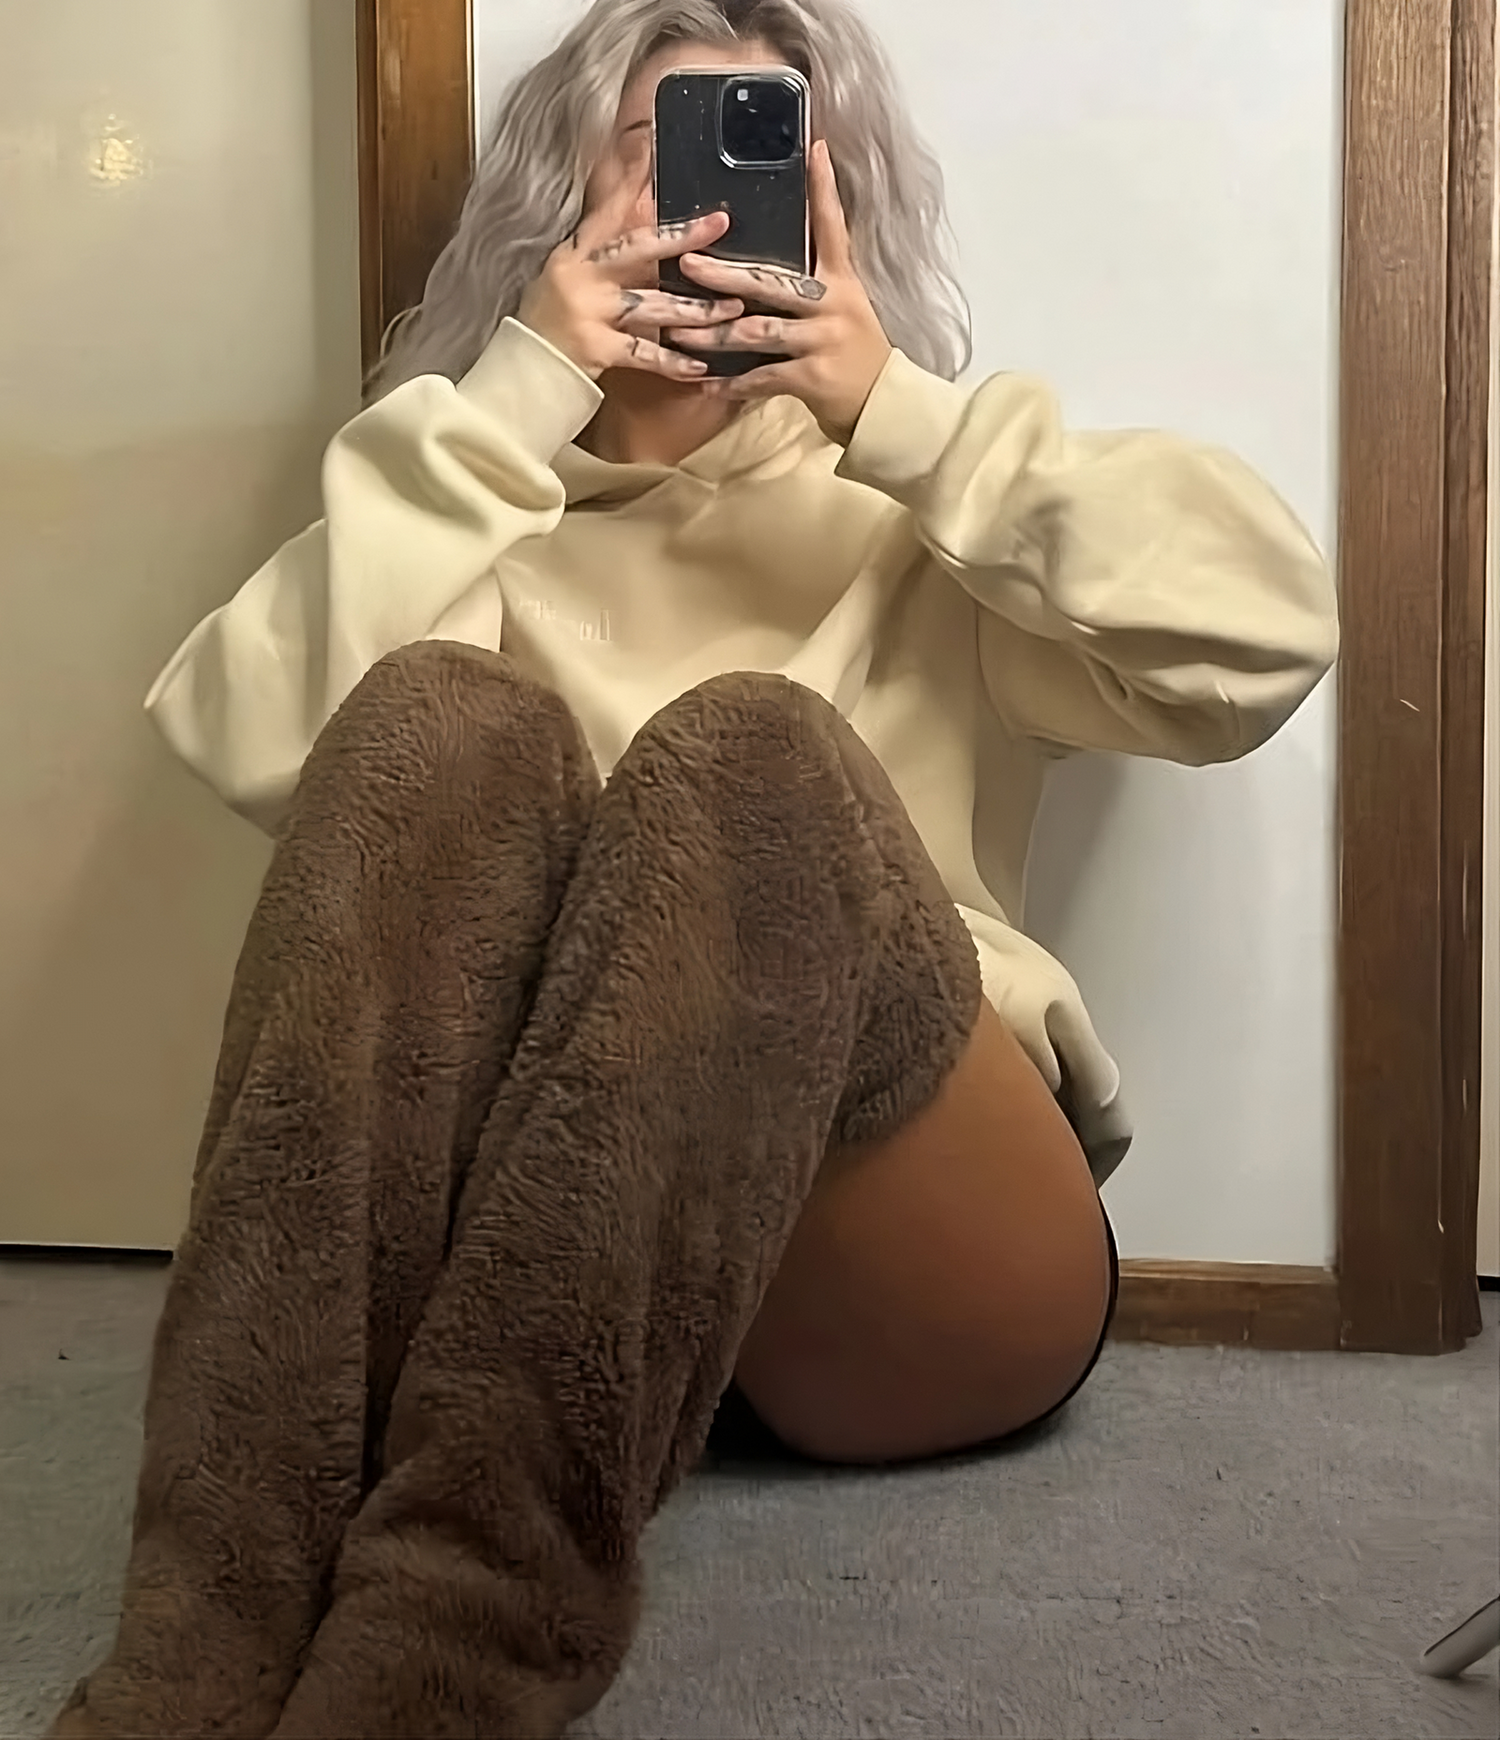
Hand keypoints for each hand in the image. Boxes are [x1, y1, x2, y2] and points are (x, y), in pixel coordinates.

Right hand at [517, 173, 744, 382]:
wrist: (524, 369)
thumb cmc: (548, 321)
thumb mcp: (567, 274)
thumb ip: (602, 250)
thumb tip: (637, 215)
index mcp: (575, 252)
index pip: (608, 209)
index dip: (631, 180)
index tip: (655, 147)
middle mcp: (582, 275)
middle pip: (639, 249)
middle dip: (682, 237)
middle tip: (720, 224)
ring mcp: (590, 311)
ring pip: (655, 306)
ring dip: (697, 311)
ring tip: (734, 309)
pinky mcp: (597, 348)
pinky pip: (645, 356)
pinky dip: (674, 364)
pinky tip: (701, 368)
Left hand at [666, 140, 893, 442]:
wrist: (881, 405)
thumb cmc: (852, 353)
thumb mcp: (841, 308)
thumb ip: (810, 284)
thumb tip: (762, 266)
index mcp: (841, 281)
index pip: (832, 226)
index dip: (824, 188)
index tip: (813, 149)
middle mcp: (832, 304)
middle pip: (773, 282)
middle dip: (726, 275)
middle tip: (688, 263)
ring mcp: (823, 341)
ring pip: (758, 332)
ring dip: (714, 335)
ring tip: (677, 332)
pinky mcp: (813, 377)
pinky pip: (763, 377)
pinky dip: (732, 382)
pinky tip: (705, 383)